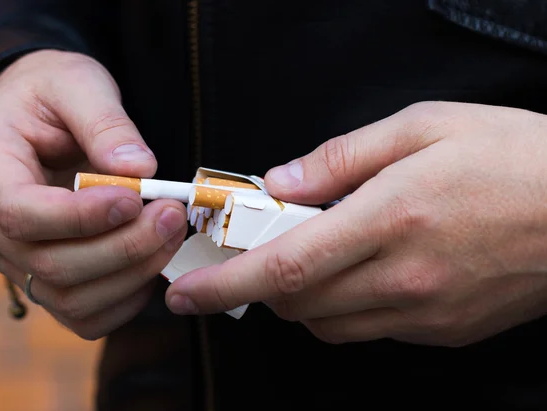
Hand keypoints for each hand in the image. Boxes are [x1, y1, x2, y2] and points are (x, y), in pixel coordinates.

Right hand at [0, 50, 186, 339]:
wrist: (38, 116)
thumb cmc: (51, 93)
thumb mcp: (75, 83)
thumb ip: (104, 122)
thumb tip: (140, 170)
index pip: (21, 213)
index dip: (81, 216)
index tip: (135, 200)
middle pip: (51, 265)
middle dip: (124, 246)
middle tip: (172, 215)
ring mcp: (18, 259)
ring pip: (70, 298)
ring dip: (132, 272)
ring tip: (172, 232)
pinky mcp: (48, 277)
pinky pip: (84, 314)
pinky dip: (126, 299)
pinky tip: (153, 261)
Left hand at [165, 101, 546, 346]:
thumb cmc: (511, 155)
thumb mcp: (422, 128)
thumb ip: (339, 158)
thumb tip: (280, 184)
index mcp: (389, 218)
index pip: (282, 267)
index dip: (223, 286)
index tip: (183, 293)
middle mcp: (401, 277)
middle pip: (295, 302)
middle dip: (259, 283)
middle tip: (256, 249)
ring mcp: (424, 312)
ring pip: (327, 324)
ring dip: (299, 296)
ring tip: (314, 254)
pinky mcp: (443, 331)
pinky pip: (368, 329)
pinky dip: (343, 306)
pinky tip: (362, 271)